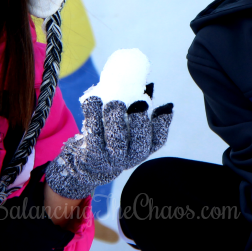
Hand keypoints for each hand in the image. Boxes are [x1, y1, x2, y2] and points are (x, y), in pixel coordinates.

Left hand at [45, 90, 172, 200]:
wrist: (85, 165)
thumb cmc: (109, 138)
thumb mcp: (125, 129)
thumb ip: (134, 109)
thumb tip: (148, 85)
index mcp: (140, 149)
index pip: (158, 140)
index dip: (163, 124)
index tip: (165, 106)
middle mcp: (128, 158)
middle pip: (140, 143)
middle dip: (140, 122)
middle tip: (138, 103)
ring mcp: (109, 159)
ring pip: (117, 141)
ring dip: (116, 119)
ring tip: (114, 102)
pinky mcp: (91, 155)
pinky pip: (93, 135)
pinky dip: (93, 115)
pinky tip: (93, 100)